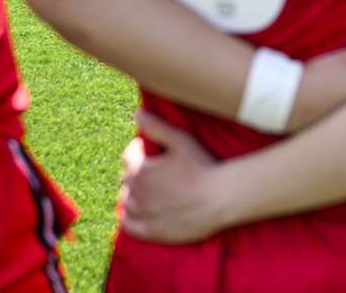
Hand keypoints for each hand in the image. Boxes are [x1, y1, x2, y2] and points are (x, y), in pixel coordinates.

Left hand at [118, 111, 226, 243]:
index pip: (128, 157)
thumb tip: (137, 113)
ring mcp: (142, 214)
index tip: (151, 150)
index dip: (139, 151)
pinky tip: (138, 212)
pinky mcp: (150, 231)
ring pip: (126, 201)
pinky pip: (129, 225)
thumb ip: (157, 127)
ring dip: (133, 194)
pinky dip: (129, 217)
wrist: (219, 199)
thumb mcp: (181, 141)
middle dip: (137, 172)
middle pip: (127, 179)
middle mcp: (136, 192)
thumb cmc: (202, 167)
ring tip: (149, 190)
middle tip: (155, 170)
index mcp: (140, 169)